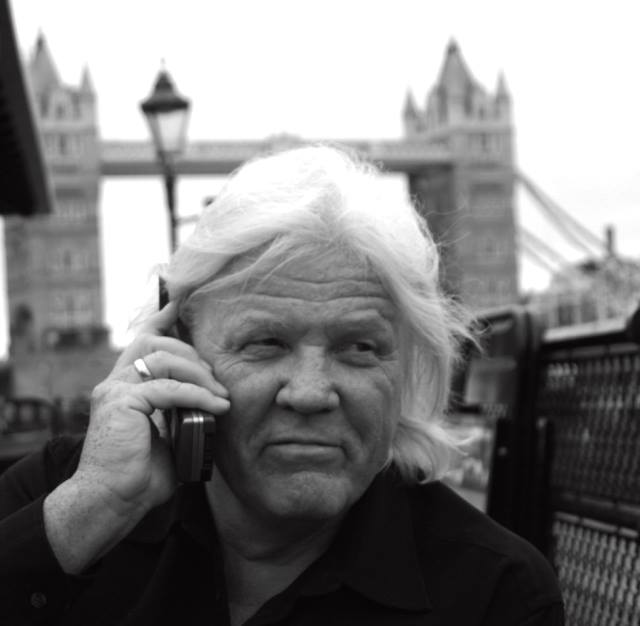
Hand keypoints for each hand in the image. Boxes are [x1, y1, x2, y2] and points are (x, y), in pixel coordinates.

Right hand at [44, 302, 229, 572]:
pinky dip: (198, 395)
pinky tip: (217, 407)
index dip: (161, 319)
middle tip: (217, 381)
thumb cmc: (138, 476)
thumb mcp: (165, 435)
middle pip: (156, 341)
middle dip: (193, 353)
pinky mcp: (122, 403)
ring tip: (221, 396)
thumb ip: (179, 412)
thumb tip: (209, 404)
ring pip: (164, 358)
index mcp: (123, 387)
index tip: (179, 303)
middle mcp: (115, 383)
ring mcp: (115, 390)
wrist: (110, 504)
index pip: (140, 339)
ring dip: (200, 373)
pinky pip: (169, 388)